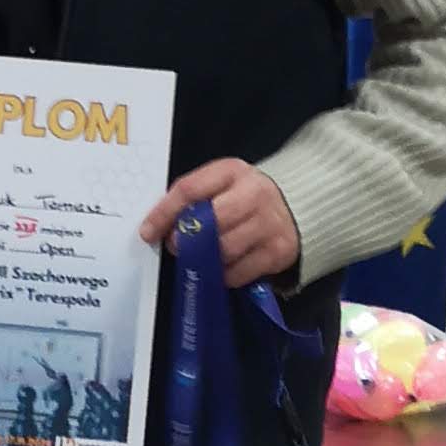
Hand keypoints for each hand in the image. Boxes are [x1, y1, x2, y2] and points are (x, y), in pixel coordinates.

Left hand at [142, 157, 301, 287]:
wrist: (298, 206)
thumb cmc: (247, 196)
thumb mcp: (223, 184)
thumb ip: (194, 197)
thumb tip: (161, 225)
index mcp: (233, 171)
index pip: (190, 190)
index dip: (164, 213)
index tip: (148, 231)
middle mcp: (254, 194)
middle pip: (209, 222)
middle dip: (186, 239)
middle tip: (176, 245)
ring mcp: (268, 224)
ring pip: (223, 250)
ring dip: (204, 258)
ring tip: (203, 255)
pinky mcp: (277, 252)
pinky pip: (238, 272)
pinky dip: (224, 274)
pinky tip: (224, 265)